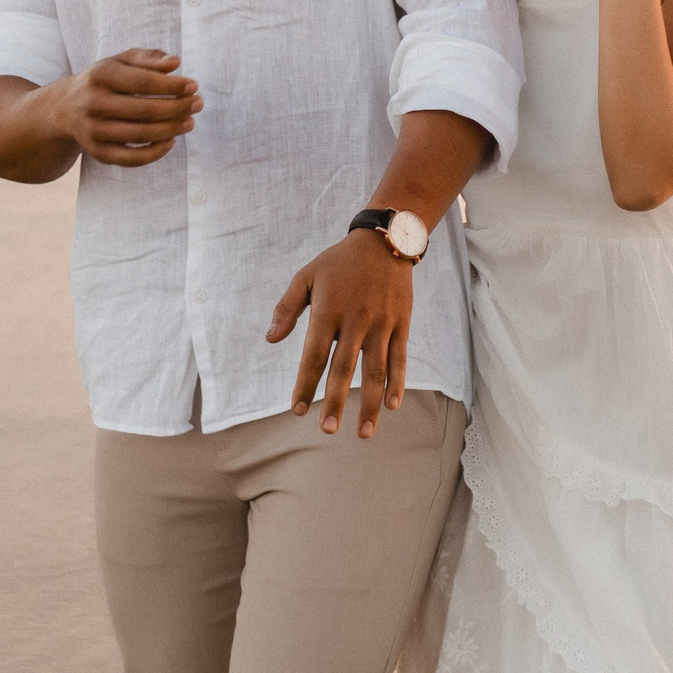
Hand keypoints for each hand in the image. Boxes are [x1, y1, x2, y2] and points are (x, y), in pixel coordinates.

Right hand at [47, 48, 198, 166]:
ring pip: (140, 135)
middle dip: (176, 108)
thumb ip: (149, 58)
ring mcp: (94, 130)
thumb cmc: (104, 80)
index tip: (194, 86)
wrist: (65, 108)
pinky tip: (171, 141)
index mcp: (100, 75)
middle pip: (143, 110)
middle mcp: (93, 103)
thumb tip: (175, 63)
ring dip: (171, 130)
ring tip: (190, 122)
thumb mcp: (121, 61)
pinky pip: (131, 159)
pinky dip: (155, 153)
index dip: (171, 85)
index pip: (142, 82)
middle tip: (199, 104)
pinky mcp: (97, 152)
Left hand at [265, 229, 411, 438]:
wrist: (385, 240)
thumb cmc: (339, 262)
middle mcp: (356, 319)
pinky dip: (397, 383)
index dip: (305, 384)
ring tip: (362, 432)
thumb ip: (287, 308)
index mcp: (328, 309)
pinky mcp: (401, 323)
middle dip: (335, 401)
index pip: (314, 355)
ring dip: (369, 403)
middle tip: (327, 429)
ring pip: (375, 370)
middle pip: (344, 368)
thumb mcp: (306, 276)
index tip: (298, 410)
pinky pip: (399, 358)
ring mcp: (382, 322)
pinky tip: (391, 405)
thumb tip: (271, 340)